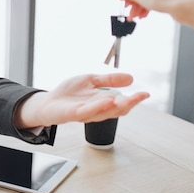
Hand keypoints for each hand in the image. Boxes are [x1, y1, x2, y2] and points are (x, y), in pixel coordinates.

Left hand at [14, 73, 149, 127]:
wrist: (48, 101)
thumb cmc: (68, 94)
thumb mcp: (91, 80)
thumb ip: (109, 80)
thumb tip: (130, 78)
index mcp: (102, 103)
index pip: (121, 103)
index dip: (134, 99)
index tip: (145, 93)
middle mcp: (96, 110)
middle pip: (116, 110)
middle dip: (129, 103)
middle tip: (140, 97)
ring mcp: (85, 113)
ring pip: (104, 112)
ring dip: (116, 106)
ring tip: (127, 99)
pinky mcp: (74, 114)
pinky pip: (87, 111)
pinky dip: (98, 106)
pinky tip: (106, 99)